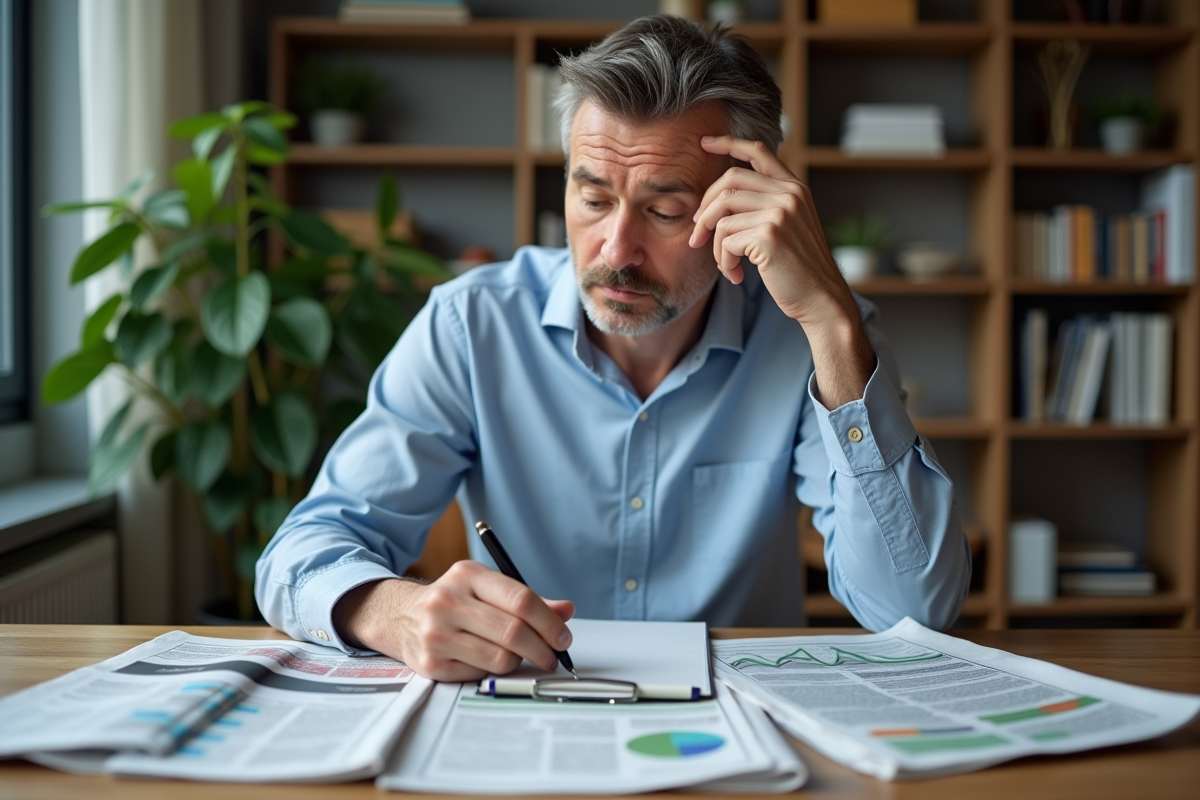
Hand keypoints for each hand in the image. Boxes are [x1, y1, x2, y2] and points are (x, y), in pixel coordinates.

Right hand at [333, 561, 574, 681]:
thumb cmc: (454, 601)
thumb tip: (566, 611)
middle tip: (553, 656)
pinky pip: (481, 674)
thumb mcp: (486, 588)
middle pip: (514, 632)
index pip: (521, 599)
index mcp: (467, 574)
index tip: (563, 637)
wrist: (399, 616)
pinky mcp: (431, 664)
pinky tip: (490, 660)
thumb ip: (527, 600)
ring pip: (500, 658)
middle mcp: (448, 601)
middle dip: (543, 649)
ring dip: (520, 662)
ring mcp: (437, 634)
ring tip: (520, 656)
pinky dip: (495, 671)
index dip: (549, 622)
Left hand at [690, 135, 874, 406]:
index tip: (704, 143)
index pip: (758, 152)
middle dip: (705, 210)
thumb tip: (718, 203)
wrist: (822, 299)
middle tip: (697, 237)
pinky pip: (725, 241)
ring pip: (721, 214)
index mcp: (794, 188)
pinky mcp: (768, 235)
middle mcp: (788, 193)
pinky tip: (737, 277)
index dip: (728, 144)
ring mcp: (780, 212)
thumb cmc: (799, 270)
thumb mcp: (788, 228)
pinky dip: (723, 262)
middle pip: (727, 182)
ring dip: (713, 244)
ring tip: (725, 265)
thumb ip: (765, 207)